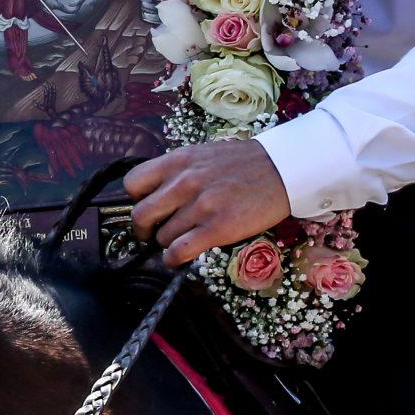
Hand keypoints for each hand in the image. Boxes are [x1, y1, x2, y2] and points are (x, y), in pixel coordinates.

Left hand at [123, 139, 293, 268]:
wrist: (281, 170)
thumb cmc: (241, 164)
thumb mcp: (201, 155)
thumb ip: (176, 172)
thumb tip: (154, 196)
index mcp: (177, 161)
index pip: (133, 184)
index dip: (136, 200)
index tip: (147, 207)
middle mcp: (184, 182)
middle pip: (141, 215)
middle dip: (144, 229)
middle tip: (153, 233)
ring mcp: (200, 206)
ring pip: (162, 236)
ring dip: (167, 243)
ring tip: (182, 240)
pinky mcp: (217, 229)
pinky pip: (178, 251)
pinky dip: (173, 259)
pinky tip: (179, 258)